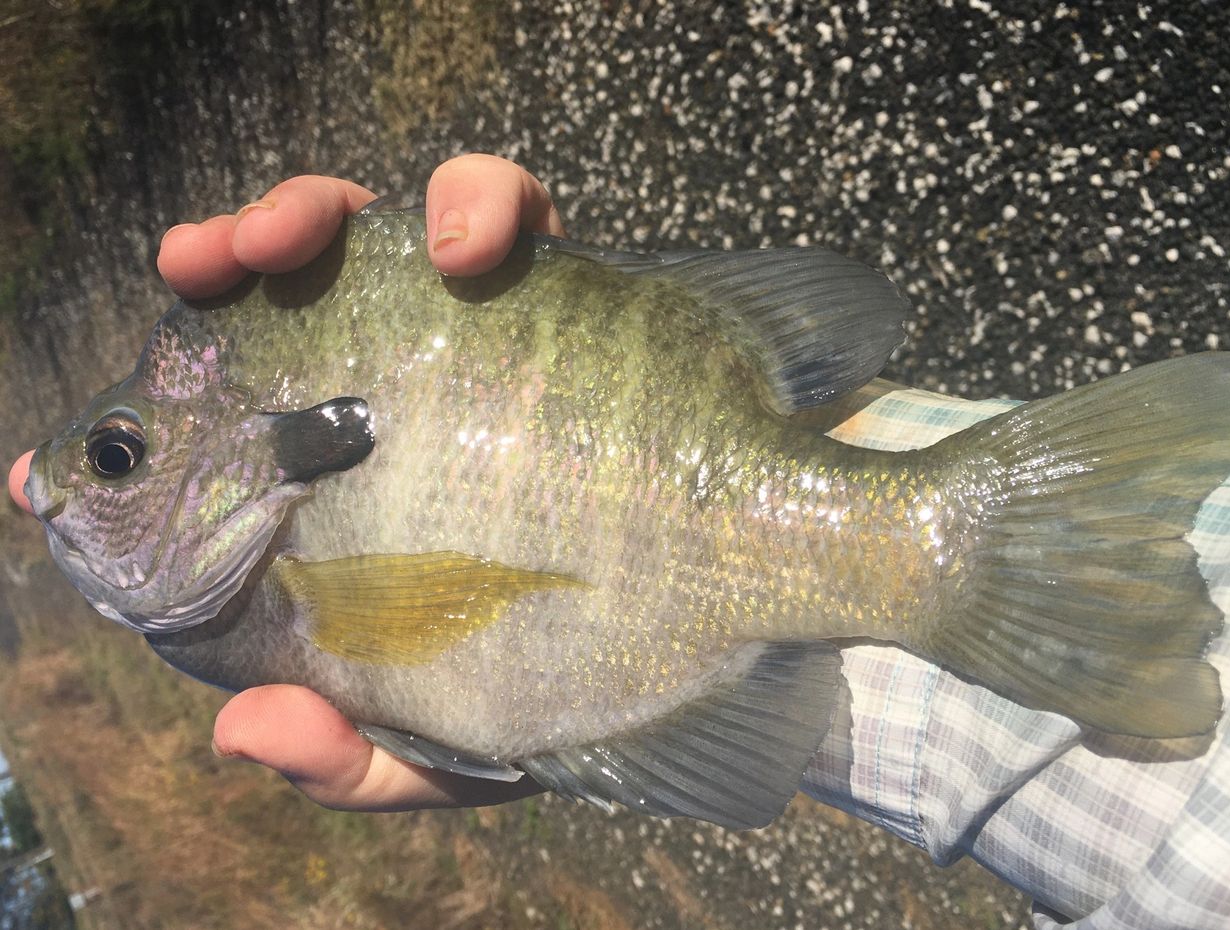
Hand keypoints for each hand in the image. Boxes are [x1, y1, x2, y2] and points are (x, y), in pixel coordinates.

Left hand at [7, 154, 564, 810]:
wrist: (735, 620)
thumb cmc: (578, 683)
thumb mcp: (453, 749)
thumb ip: (353, 758)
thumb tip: (242, 731)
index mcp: (344, 507)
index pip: (214, 460)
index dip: (121, 453)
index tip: (42, 473)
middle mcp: (391, 410)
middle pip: (279, 310)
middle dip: (220, 272)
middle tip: (197, 273)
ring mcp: (470, 347)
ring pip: (371, 236)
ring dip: (312, 212)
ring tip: (293, 237)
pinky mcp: (560, 298)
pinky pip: (508, 219)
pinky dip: (479, 208)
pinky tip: (472, 251)